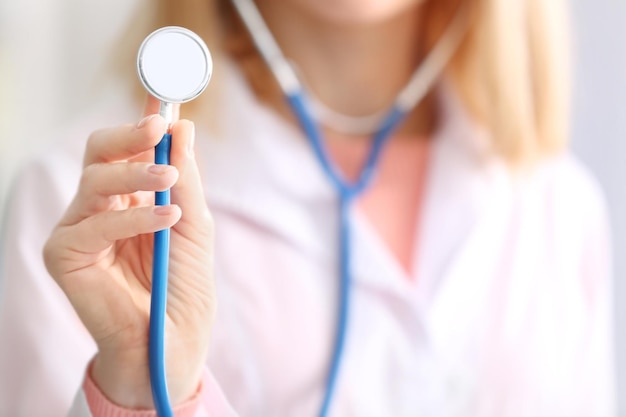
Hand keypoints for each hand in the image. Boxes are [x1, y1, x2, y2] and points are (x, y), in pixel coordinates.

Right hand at [43, 97, 214, 407]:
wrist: (174, 341)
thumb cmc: (183, 287)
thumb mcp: (193, 225)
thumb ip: (185, 179)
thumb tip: (181, 125)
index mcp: (131, 199)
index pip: (128, 150)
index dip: (142, 123)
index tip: (163, 100)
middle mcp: (101, 209)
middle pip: (100, 154)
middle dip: (129, 136)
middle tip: (158, 127)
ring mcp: (79, 230)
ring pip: (95, 181)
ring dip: (136, 175)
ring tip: (170, 182)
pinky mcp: (64, 256)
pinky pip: (93, 223)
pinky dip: (133, 217)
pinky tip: (165, 219)